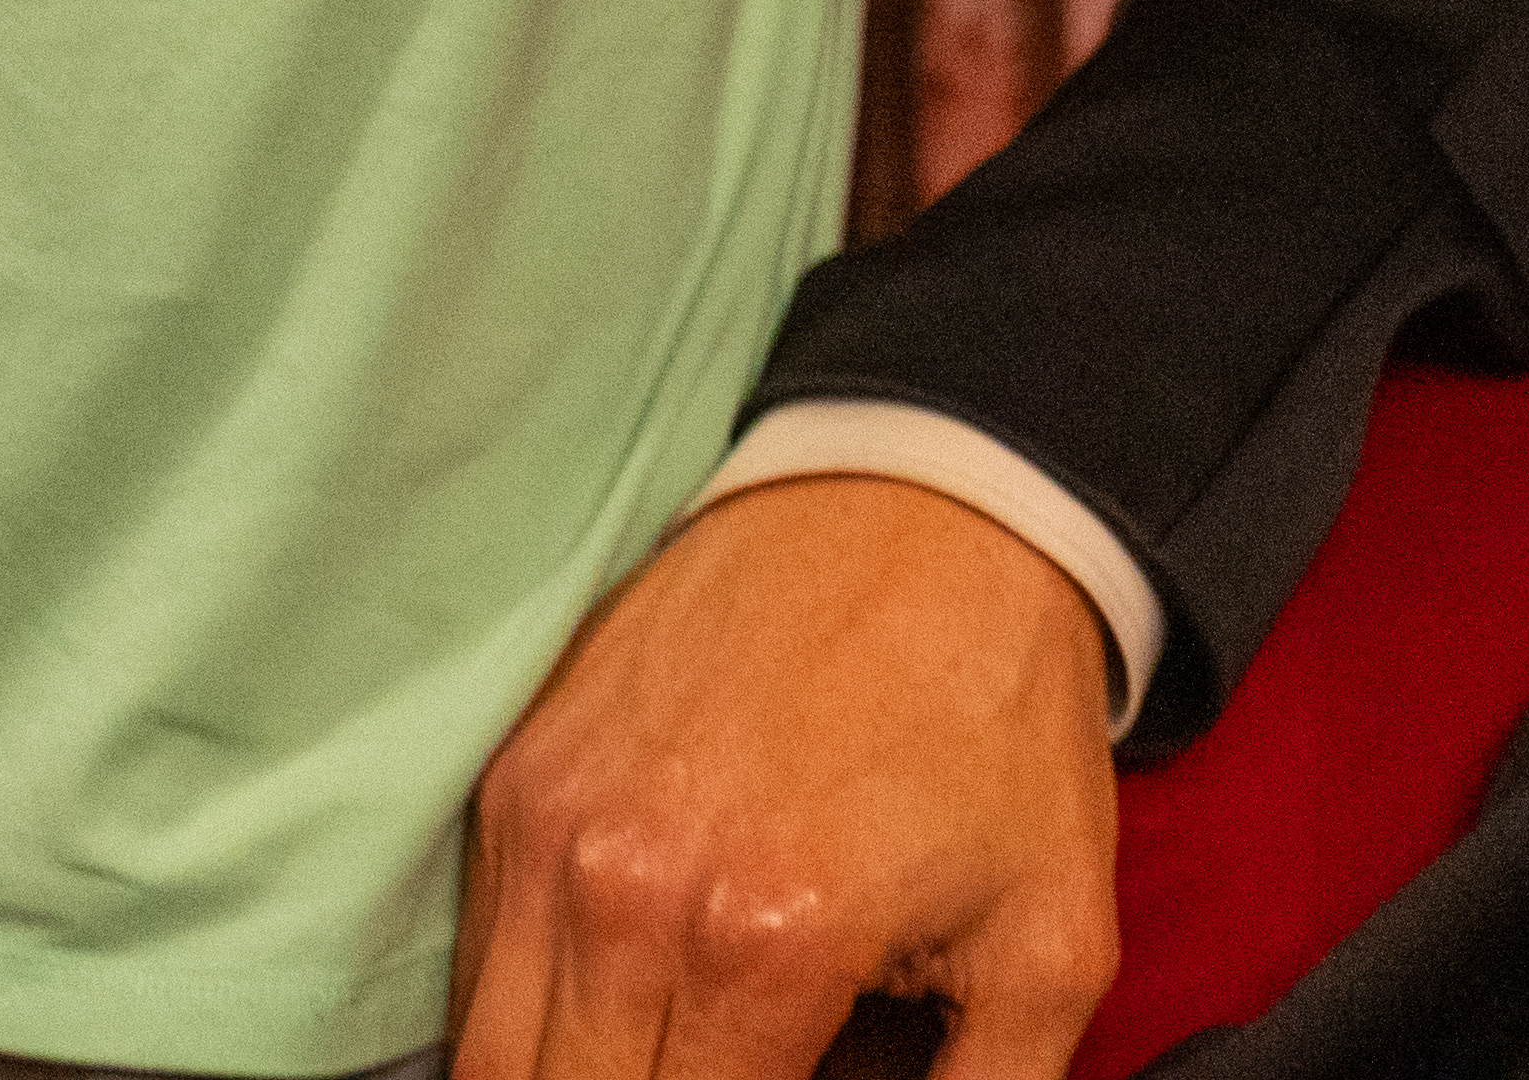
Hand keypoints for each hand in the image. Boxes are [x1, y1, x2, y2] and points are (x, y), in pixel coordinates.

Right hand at [459, 478, 1122, 1079]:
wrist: (935, 505)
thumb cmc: (996, 720)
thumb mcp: (1051, 946)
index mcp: (763, 947)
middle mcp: (627, 892)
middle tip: (721, 1069)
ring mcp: (551, 824)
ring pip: (492, 1054)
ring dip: (569, 1074)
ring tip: (668, 1050)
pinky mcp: (516, 772)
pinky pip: (477, 957)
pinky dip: (529, 1009)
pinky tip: (620, 998)